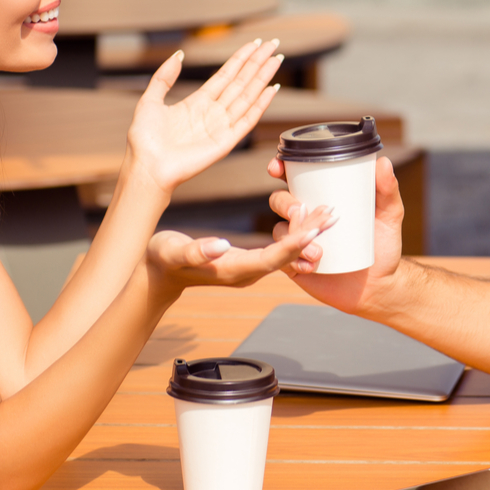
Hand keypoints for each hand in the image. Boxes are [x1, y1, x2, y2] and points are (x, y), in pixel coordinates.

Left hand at [125, 39, 282, 194]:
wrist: (148, 167)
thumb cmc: (145, 141)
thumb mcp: (150, 100)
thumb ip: (164, 77)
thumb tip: (178, 55)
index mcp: (197, 103)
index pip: (225, 75)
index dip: (240, 59)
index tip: (254, 44)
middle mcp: (213, 113)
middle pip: (241, 82)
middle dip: (257, 62)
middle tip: (272, 44)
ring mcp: (221, 126)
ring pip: (247, 96)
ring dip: (262, 77)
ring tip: (276, 59)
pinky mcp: (226, 141)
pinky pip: (247, 119)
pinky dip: (261, 104)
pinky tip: (271, 89)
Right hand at [146, 206, 334, 288]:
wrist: (157, 274)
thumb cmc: (162, 260)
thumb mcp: (173, 252)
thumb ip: (196, 251)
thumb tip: (221, 245)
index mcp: (232, 271)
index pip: (270, 259)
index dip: (292, 245)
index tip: (313, 229)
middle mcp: (245, 272)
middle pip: (285, 256)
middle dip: (309, 236)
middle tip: (332, 215)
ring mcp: (247, 269)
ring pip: (284, 253)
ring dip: (306, 234)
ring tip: (327, 215)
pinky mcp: (246, 262)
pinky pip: (277, 251)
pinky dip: (293, 236)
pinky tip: (306, 223)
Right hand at [265, 154, 403, 313]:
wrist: (379, 284)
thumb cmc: (382, 245)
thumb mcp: (389, 215)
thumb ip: (388, 190)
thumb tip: (383, 162)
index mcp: (321, 197)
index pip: (294, 177)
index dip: (280, 168)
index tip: (277, 168)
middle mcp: (305, 216)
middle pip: (279, 201)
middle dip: (285, 203)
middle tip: (300, 210)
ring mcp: (298, 240)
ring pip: (280, 231)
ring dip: (294, 236)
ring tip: (318, 250)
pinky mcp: (295, 264)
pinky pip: (283, 258)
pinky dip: (294, 260)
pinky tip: (312, 265)